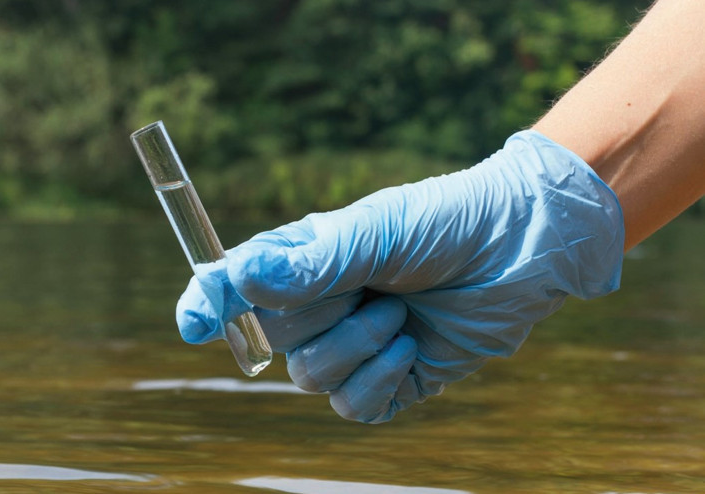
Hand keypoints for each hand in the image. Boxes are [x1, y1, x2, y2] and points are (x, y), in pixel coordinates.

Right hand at [177, 130, 624, 422]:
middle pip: (272, 337)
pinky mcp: (391, 378)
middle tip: (364, 286)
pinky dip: (380, 379)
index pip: (236, 287)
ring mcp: (355, 344)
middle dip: (315, 318)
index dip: (208, 304)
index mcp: (304, 259)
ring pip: (310, 377)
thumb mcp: (377, 231)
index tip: (193, 323)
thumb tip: (238, 276)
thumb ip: (310, 260)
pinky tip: (410, 346)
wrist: (522, 247)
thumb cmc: (446, 220)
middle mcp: (322, 304)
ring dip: (356, 346)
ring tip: (399, 310)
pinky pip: (354, 406)